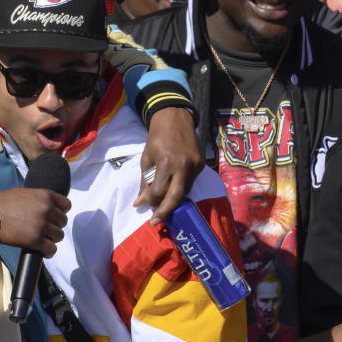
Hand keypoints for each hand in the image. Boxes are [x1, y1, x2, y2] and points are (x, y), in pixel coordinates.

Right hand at [0, 187, 70, 256]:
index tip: (53, 216)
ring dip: (51, 238)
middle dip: (54, 225)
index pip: (66, 205)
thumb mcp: (25, 193)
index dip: (60, 211)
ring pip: (59, 236)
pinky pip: (51, 249)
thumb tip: (50, 207)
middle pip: (63, 222)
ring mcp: (42, 225)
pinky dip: (48, 252)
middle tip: (44, 228)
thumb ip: (40, 199)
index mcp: (46, 195)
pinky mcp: (36, 241)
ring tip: (42, 239)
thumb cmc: (3, 202)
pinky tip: (42, 250)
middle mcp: (47, 209)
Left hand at [133, 107, 203, 225]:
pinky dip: (182, 189)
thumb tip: (139, 203)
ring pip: (185, 191)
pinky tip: (174, 193)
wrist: (175, 118)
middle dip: (165, 212)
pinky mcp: (202, 164)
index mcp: (165, 163)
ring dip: (174, 201)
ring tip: (164, 209)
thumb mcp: (146, 158)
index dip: (152, 202)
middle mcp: (183, 166)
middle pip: (176, 197)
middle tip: (157, 222)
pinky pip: (191, 182)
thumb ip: (144, 182)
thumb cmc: (156, 138)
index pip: (159, 191)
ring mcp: (195, 165)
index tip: (148, 207)